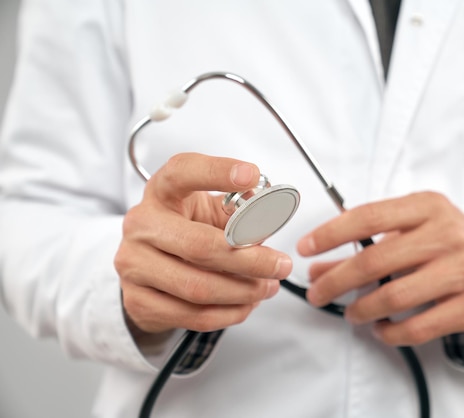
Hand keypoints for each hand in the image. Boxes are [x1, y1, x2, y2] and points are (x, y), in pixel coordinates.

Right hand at [115, 153, 292, 335]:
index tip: (251, 175)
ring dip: (243, 291)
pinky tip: (246, 304)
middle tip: (280, 265)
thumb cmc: (188, 230)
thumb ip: (242, 211)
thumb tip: (272, 216)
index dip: (217, 172)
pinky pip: (193, 315)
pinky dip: (229, 313)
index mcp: (161, 192)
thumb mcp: (212, 211)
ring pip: (198, 287)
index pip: (183, 172)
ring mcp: (134, 264)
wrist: (148, 266)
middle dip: (250, 260)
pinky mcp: (137, 301)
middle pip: (200, 246)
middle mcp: (142, 224)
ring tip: (268, 287)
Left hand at [297, 191, 463, 345]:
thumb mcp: (413, 230)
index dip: (331, 233)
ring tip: (350, 313)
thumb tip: (319, 269)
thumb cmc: (449, 243)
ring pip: (395, 296)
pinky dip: (390, 333)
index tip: (306, 248)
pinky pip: (419, 327)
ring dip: (361, 309)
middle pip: (375, 260)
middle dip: (336, 281)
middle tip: (317, 294)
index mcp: (428, 206)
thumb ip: (366, 246)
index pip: (369, 216)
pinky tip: (380, 329)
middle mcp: (448, 234)